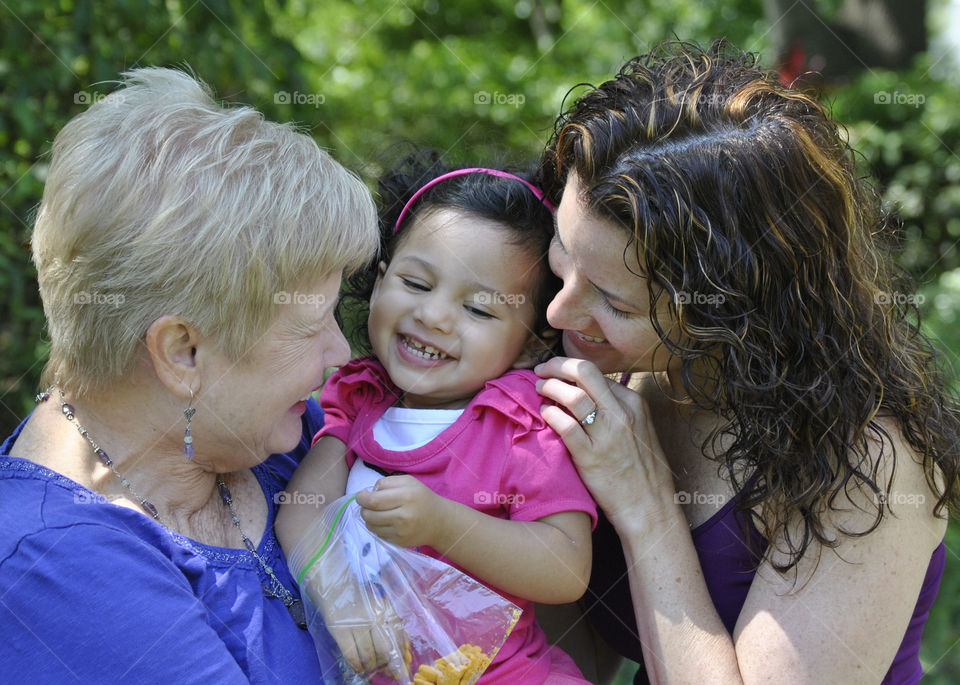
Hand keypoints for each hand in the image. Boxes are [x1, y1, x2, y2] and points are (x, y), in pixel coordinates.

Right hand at [300, 533, 409, 676]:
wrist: (333, 580)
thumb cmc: (357, 592)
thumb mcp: (378, 602)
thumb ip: (390, 619)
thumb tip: (402, 644)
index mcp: (385, 609)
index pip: (398, 637)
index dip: (400, 655)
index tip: (401, 668)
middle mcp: (375, 617)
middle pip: (385, 649)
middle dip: (387, 664)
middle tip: (385, 670)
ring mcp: (357, 623)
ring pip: (369, 654)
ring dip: (370, 666)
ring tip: (370, 668)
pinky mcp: (340, 629)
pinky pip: (351, 654)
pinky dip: (356, 665)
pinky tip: (358, 668)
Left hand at [356, 475, 447, 547]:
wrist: (439, 522)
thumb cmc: (422, 498)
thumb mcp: (408, 482)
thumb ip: (387, 482)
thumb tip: (369, 492)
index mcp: (406, 497)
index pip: (374, 500)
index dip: (362, 498)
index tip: (361, 495)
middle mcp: (403, 516)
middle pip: (369, 514)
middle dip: (363, 508)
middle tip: (367, 504)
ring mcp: (401, 532)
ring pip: (371, 526)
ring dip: (368, 518)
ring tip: (376, 512)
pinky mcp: (399, 542)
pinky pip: (378, 534)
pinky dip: (377, 527)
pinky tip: (385, 521)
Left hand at [535, 357, 678, 529]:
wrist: (648, 507)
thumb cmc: (641, 470)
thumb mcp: (638, 429)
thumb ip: (616, 409)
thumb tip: (587, 392)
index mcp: (633, 404)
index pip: (596, 373)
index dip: (571, 369)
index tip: (557, 373)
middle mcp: (621, 414)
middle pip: (584, 372)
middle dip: (557, 365)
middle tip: (541, 369)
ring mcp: (607, 434)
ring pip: (572, 395)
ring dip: (549, 387)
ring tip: (538, 389)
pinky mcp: (591, 457)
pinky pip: (565, 426)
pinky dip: (550, 414)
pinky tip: (544, 414)